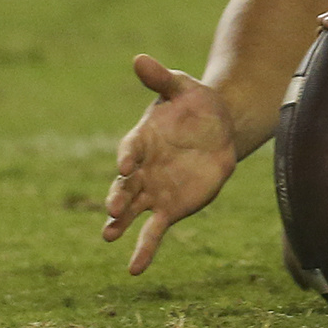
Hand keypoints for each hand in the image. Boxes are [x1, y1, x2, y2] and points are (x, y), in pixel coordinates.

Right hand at [102, 54, 237, 274]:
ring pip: (132, 211)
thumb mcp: (182, 86)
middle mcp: (141, 169)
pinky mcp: (169, 208)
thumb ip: (160, 78)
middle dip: (117, 196)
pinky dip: (143, 249)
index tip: (126, 163)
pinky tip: (134, 269)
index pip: (130, 148)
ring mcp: (153, 191)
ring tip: (108, 236)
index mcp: (141, 139)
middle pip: (124, 185)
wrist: (219, 126)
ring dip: (120, 223)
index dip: (128, 155)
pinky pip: (153, 232)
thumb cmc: (195, 103)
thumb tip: (139, 58)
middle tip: (111, 209)